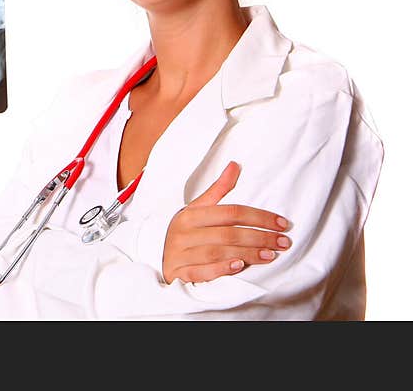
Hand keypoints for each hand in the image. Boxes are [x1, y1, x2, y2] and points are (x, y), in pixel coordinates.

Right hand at [162, 161, 290, 283]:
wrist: (156, 256)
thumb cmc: (184, 231)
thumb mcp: (197, 209)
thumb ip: (218, 190)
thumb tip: (235, 165)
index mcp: (191, 215)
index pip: (230, 212)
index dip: (258, 217)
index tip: (282, 223)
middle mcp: (185, 233)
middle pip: (228, 233)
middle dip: (259, 237)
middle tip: (283, 242)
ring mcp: (181, 254)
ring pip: (218, 253)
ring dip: (247, 254)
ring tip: (271, 255)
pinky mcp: (180, 273)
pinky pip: (201, 272)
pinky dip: (220, 269)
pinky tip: (239, 267)